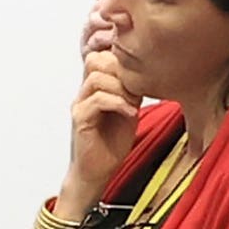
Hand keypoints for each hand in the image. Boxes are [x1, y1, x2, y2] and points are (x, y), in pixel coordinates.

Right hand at [63, 28, 146, 209]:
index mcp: (95, 87)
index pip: (102, 56)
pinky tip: (130, 114)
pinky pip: (97, 99)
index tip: (140, 76)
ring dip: (120, 87)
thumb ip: (132, 91)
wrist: (97, 172)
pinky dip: (117, 103)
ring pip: (96, 77)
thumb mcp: (128, 110)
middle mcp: (84, 92)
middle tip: (136, 88)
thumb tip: (148, 73)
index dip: (121, 60)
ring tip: (133, 102)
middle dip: (120, 69)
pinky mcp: (80, 119)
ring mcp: (80, 104)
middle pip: (95, 60)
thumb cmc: (112, 144)